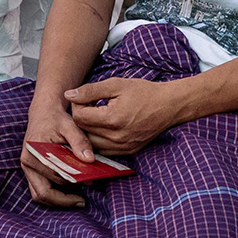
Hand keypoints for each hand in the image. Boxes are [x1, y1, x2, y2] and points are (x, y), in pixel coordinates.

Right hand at [22, 89, 96, 208]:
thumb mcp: (70, 126)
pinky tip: (70, 193)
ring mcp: (27, 168)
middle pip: (44, 193)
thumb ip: (80, 142)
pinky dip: (54, 195)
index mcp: (34, 154)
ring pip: (40, 195)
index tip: (88, 187)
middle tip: (83, 200)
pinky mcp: (31, 170)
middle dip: (65, 199)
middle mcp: (27, 164)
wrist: (44, 112)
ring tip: (77, 200)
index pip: (54, 179)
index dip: (72, 185)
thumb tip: (90, 160)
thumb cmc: (57, 118)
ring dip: (58, 200)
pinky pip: (40, 189)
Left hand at [63, 77, 188, 156]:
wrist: (169, 105)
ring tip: (96, 116)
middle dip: (81, 119)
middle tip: (89, 106)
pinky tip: (104, 128)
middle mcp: (116, 138)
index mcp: (112, 119)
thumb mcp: (116, 85)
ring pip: (91, 145)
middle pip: (83, 133)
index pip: (79, 118)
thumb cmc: (143, 92)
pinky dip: (98, 141)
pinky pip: (104, 151)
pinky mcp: (128, 152)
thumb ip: (90, 91)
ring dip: (88, 131)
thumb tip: (69, 96)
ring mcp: (123, 147)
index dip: (77, 106)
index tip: (85, 98)